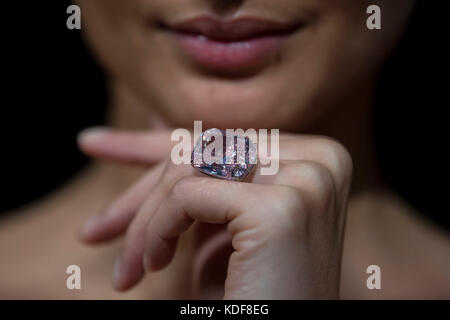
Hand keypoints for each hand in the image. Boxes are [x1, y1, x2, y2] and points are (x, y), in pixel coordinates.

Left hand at [78, 128, 352, 298]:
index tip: (94, 142)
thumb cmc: (253, 294)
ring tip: (132, 266)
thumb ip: (204, 176)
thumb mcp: (222, 225)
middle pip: (204, 149)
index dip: (152, 144)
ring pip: (190, 166)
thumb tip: (155, 122)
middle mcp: (321, 160)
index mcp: (316, 159)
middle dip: (142, 193)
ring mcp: (305, 179)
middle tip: (95, 232)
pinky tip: (154, 265)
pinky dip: (157, 229)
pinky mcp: (280, 206)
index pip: (222, 140)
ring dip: (147, 219)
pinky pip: (188, 194)